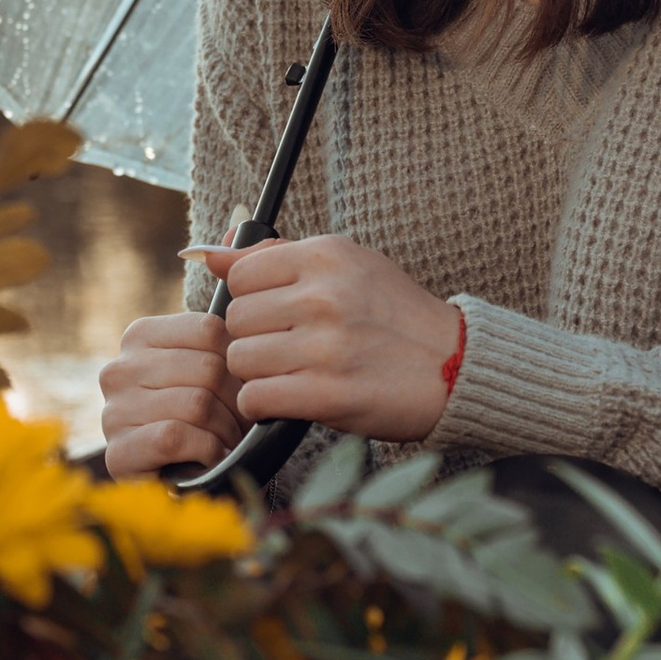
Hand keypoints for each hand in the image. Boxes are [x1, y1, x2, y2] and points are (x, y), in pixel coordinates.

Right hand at [99, 310, 244, 482]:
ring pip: (196, 404)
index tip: (244, 388)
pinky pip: (176, 437)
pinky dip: (207, 451)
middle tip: (242, 424)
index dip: (239, 363)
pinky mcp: (118, 452)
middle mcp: (119, 369)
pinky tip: (212, 458)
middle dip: (237, 402)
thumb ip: (220, 349)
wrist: (177, 485)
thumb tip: (252, 334)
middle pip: (207, 368)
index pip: (209, 329)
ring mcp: (113, 411)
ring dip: (226, 431)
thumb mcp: (206, 375)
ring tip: (228, 442)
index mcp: (140, 336)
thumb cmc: (199, 422)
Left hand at [204, 232, 463, 444]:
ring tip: (291, 373)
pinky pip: (256, 398)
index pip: (241, 275)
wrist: (454, 366)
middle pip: (235, 319)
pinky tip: (290, 399)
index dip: (252, 299)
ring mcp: (326, 347)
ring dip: (257, 374)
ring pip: (240, 360)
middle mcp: (324, 296)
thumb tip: (206, 254)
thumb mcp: (345, 266)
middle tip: (286, 348)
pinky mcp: (329, 395)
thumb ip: (274, 257)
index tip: (277, 314)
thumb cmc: (394, 316)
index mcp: (327, 257)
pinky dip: (264, 405)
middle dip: (253, 338)